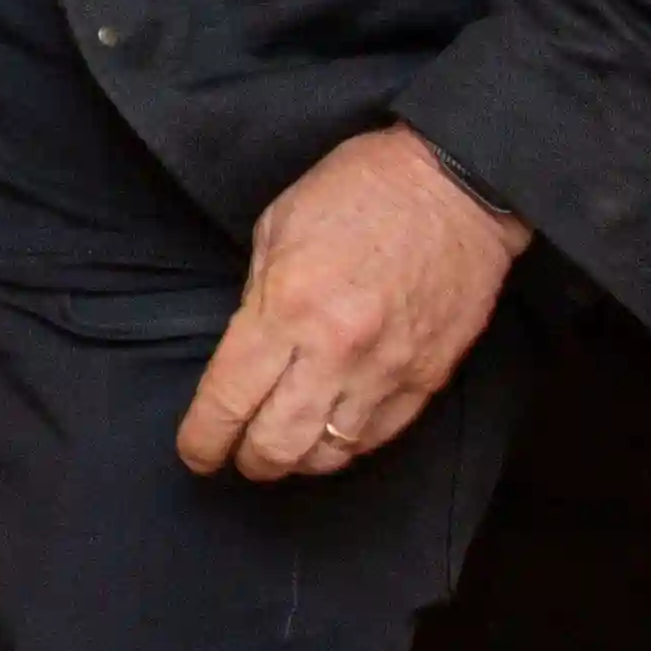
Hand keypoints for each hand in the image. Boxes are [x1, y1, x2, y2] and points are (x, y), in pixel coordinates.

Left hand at [178, 125, 529, 481]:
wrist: (455, 189)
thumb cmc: (358, 192)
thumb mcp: (276, 227)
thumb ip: (257, 297)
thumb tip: (247, 352)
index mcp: (286, 308)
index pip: (229, 398)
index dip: (205, 438)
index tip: (195, 452)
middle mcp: (335, 351)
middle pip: (278, 444)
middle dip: (249, 460)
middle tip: (237, 454)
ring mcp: (387, 372)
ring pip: (331, 455)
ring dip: (298, 462)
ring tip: (282, 450)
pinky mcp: (428, 380)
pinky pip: (378, 438)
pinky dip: (346, 447)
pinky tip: (330, 436)